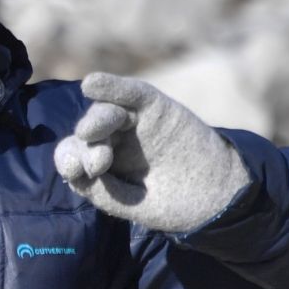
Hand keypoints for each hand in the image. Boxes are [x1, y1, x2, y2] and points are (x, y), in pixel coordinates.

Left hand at [54, 73, 250, 233]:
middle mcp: (114, 138)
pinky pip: (131, 92)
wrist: (218, 198)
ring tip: (89, 133)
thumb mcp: (131, 205)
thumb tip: (74, 167)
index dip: (69, 160)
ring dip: (95, 120)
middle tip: (97, 164)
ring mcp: (134, 122)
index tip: (76, 171)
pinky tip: (92, 84)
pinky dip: (112, 86)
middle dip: (85, 146)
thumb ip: (100, 190)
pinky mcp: (156, 107)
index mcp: (103, 162)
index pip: (75, 154)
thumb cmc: (171, 203)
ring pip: (105, 110)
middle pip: (87, 132)